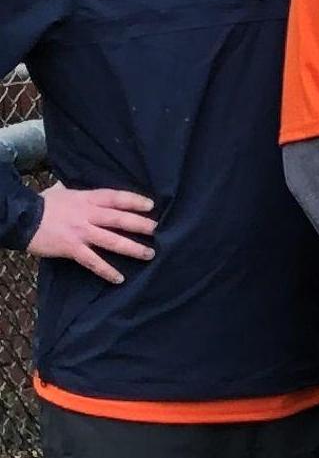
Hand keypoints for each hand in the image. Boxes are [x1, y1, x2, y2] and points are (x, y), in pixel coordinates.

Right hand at [27, 183, 154, 285]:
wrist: (20, 218)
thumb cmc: (41, 204)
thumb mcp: (61, 190)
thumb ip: (77, 189)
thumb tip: (80, 179)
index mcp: (87, 198)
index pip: (116, 197)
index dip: (135, 201)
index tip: (151, 205)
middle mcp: (87, 214)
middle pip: (120, 219)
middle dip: (141, 225)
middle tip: (159, 231)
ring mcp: (81, 232)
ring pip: (112, 241)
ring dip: (133, 248)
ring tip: (149, 254)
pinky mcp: (72, 248)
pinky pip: (93, 262)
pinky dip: (107, 271)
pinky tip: (119, 278)